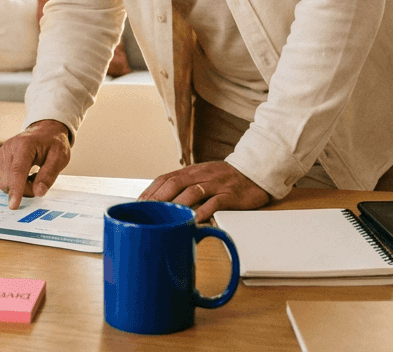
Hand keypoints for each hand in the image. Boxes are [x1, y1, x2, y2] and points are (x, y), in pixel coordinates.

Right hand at [0, 119, 71, 209]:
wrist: (45, 131)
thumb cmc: (53, 143)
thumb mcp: (60, 157)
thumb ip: (49, 175)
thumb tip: (38, 192)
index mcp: (24, 145)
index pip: (17, 171)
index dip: (16, 190)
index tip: (14, 205)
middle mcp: (9, 148)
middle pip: (9, 180)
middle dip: (23, 189)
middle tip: (39, 182)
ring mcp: (2, 153)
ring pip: (4, 182)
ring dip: (19, 186)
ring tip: (33, 176)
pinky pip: (4, 179)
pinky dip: (14, 182)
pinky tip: (26, 174)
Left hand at [139, 161, 269, 221]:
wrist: (255, 172)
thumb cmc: (224, 178)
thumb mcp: (202, 177)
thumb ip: (184, 186)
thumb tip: (162, 203)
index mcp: (191, 171)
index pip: (165, 178)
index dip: (150, 191)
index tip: (137, 204)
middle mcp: (201, 175)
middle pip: (174, 184)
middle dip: (158, 199)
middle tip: (147, 213)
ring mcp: (215, 184)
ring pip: (192, 192)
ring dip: (176, 206)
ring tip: (165, 218)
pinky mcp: (230, 194)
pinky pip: (214, 203)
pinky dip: (203, 212)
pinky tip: (194, 221)